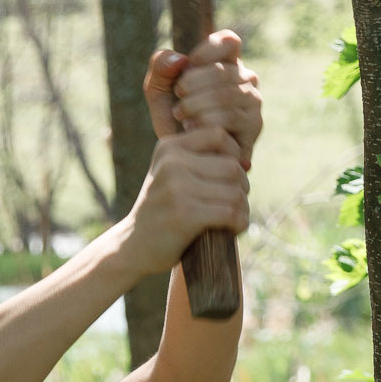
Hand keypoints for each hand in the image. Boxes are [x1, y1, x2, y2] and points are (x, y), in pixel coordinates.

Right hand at [127, 126, 250, 276]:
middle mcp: (172, 162)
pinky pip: (231, 213)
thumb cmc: (162, 211)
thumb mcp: (172, 176)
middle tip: (236, 205)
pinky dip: (239, 223)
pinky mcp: (185, 213)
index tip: (231, 180)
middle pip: (232, 167)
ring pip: (235, 192)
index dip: (235, 156)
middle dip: (242, 188)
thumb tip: (247, 162)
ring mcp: (177, 187)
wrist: (133, 246)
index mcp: (169, 148)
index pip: (218, 135)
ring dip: (243, 209)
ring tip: (235, 219)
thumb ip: (201, 162)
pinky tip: (232, 230)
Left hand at [145, 30, 259, 159]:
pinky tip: (191, 128)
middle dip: (192, 84)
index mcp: (227, 63)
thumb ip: (160, 67)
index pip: (229, 42)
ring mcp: (253, 103)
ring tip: (180, 115)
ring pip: (227, 94)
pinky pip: (231, 118)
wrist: (183, 155)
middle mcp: (246, 80)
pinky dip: (206, 121)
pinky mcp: (254, 127)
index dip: (207, 50)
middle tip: (177, 98)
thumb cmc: (173, 118)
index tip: (188, 66)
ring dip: (196, 104)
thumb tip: (180, 59)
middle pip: (223, 71)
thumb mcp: (158, 90)